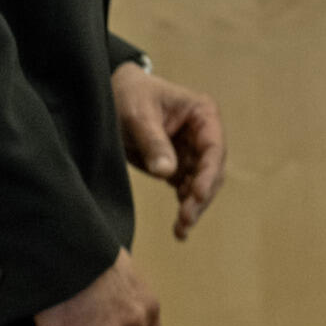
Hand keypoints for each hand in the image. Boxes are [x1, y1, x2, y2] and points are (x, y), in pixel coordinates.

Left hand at [112, 61, 226, 238]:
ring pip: (201, 185)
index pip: (213, 147)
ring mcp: (192, 151)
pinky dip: (184, 207)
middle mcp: (203, 134)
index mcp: (202, 114)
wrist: (112, 95)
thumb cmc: (129, 96)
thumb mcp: (138, 116)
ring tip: (181, 230)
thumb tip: (167, 173)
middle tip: (185, 219)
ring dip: (194, 207)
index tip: (198, 196)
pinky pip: (187, 190)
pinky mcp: (178, 165)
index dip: (208, 173)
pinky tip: (179, 227)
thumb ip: (153, 142)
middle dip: (201, 197)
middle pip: (212, 171)